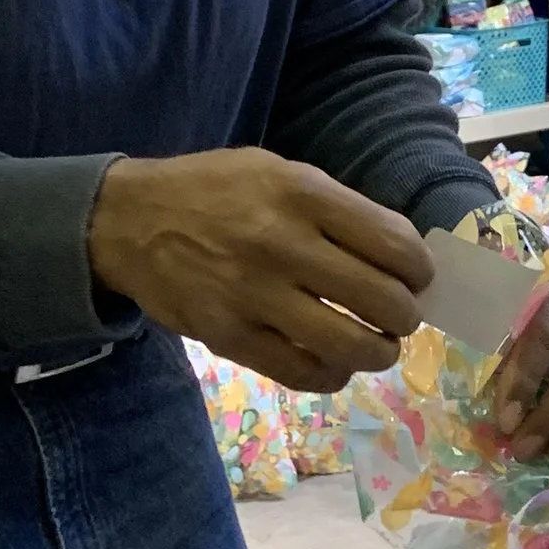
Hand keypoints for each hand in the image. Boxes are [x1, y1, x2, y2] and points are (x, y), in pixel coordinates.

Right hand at [88, 147, 429, 391]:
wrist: (128, 221)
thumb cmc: (214, 191)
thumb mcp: (278, 173)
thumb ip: (337, 209)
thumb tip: (402, 254)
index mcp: (302, 194)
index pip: (395, 244)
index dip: (420, 270)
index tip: (417, 278)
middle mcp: (282, 244)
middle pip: (382, 300)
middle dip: (406, 316)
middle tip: (399, 316)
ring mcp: (254, 295)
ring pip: (349, 345)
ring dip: (378, 353)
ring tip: (376, 346)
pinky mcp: (228, 337)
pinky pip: (301, 372)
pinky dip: (331, 375)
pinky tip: (335, 365)